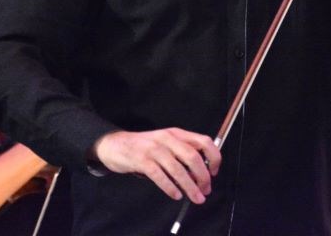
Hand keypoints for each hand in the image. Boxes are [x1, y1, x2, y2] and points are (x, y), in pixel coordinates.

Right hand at [92, 128, 220, 203]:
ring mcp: (154, 149)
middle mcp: (167, 138)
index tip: (215, 172)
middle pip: (193, 157)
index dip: (214, 157)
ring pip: (178, 169)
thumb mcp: (165, 143)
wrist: (115, 144)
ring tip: (196, 197)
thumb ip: (182, 153)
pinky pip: (160, 176)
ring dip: (190, 186)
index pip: (203, 141)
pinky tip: (176, 195)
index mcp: (176, 133)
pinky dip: (170, 187)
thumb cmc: (144, 146)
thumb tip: (201, 173)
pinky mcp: (142, 160)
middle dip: (203, 176)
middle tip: (206, 189)